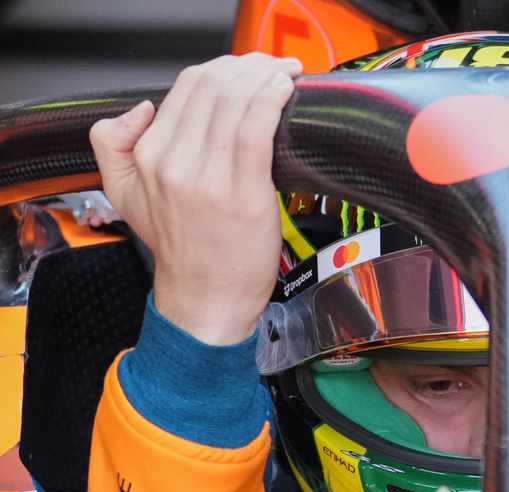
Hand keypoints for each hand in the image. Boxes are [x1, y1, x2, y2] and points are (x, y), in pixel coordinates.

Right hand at [90, 53, 301, 344]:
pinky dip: (272, 101)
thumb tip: (140, 110)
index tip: (246, 70)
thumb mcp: (123, 195)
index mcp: (149, 157)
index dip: (222, 69)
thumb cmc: (184, 250)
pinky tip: (284, 93)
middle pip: (212, 86)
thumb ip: (113, 145)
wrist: (205, 299)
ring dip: (266, 77)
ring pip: (235, 101)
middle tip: (272, 67)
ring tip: (284, 75)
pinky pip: (256, 129)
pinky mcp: (244, 193)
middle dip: (248, 66)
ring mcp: (209, 178)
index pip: (186, 88)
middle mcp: (174, 163)